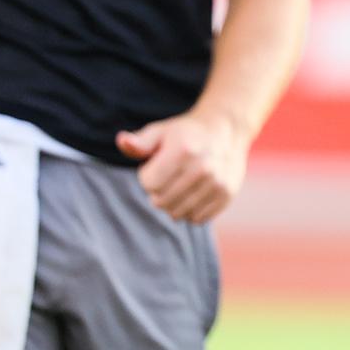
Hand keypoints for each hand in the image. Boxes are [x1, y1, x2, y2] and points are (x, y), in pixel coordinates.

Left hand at [116, 111, 247, 223]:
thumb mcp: (160, 132)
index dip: (147, 176)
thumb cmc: (184, 133)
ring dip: (173, 204)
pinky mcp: (227, 194)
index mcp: (183, 151)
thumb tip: (122, 141)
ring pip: (179, 214)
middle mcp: (203, 168)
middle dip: (158, 193)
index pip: (149, 184)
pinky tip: (194, 195)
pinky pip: (198, 219)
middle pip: (162, 202)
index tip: (158, 165)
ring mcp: (217, 182)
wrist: (225, 130)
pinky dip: (191, 211)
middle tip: (168, 178)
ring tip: (180, 186)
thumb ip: (139, 142)